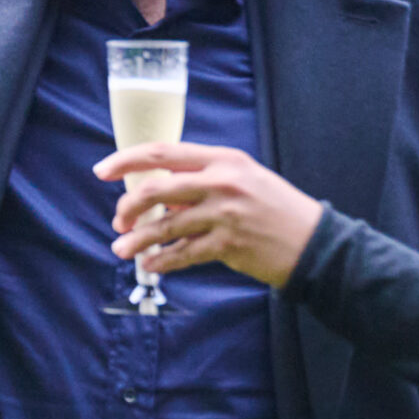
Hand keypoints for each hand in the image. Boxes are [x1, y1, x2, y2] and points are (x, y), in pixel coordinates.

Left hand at [93, 143, 322, 286]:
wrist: (316, 242)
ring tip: (122, 249)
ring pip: (165, 226)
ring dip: (137, 240)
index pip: (162, 153)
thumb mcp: (243, 179)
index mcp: (223, 159)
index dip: (126, 161)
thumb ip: (202, 181)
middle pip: (155, 189)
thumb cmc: (275, 208)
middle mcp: (222, 182)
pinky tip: (150, 265)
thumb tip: (158, 193)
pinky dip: (161, 261)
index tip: (101, 171)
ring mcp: (225, 214)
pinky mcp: (229, 244)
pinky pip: (183, 253)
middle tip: (118, 222)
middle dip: (128, 207)